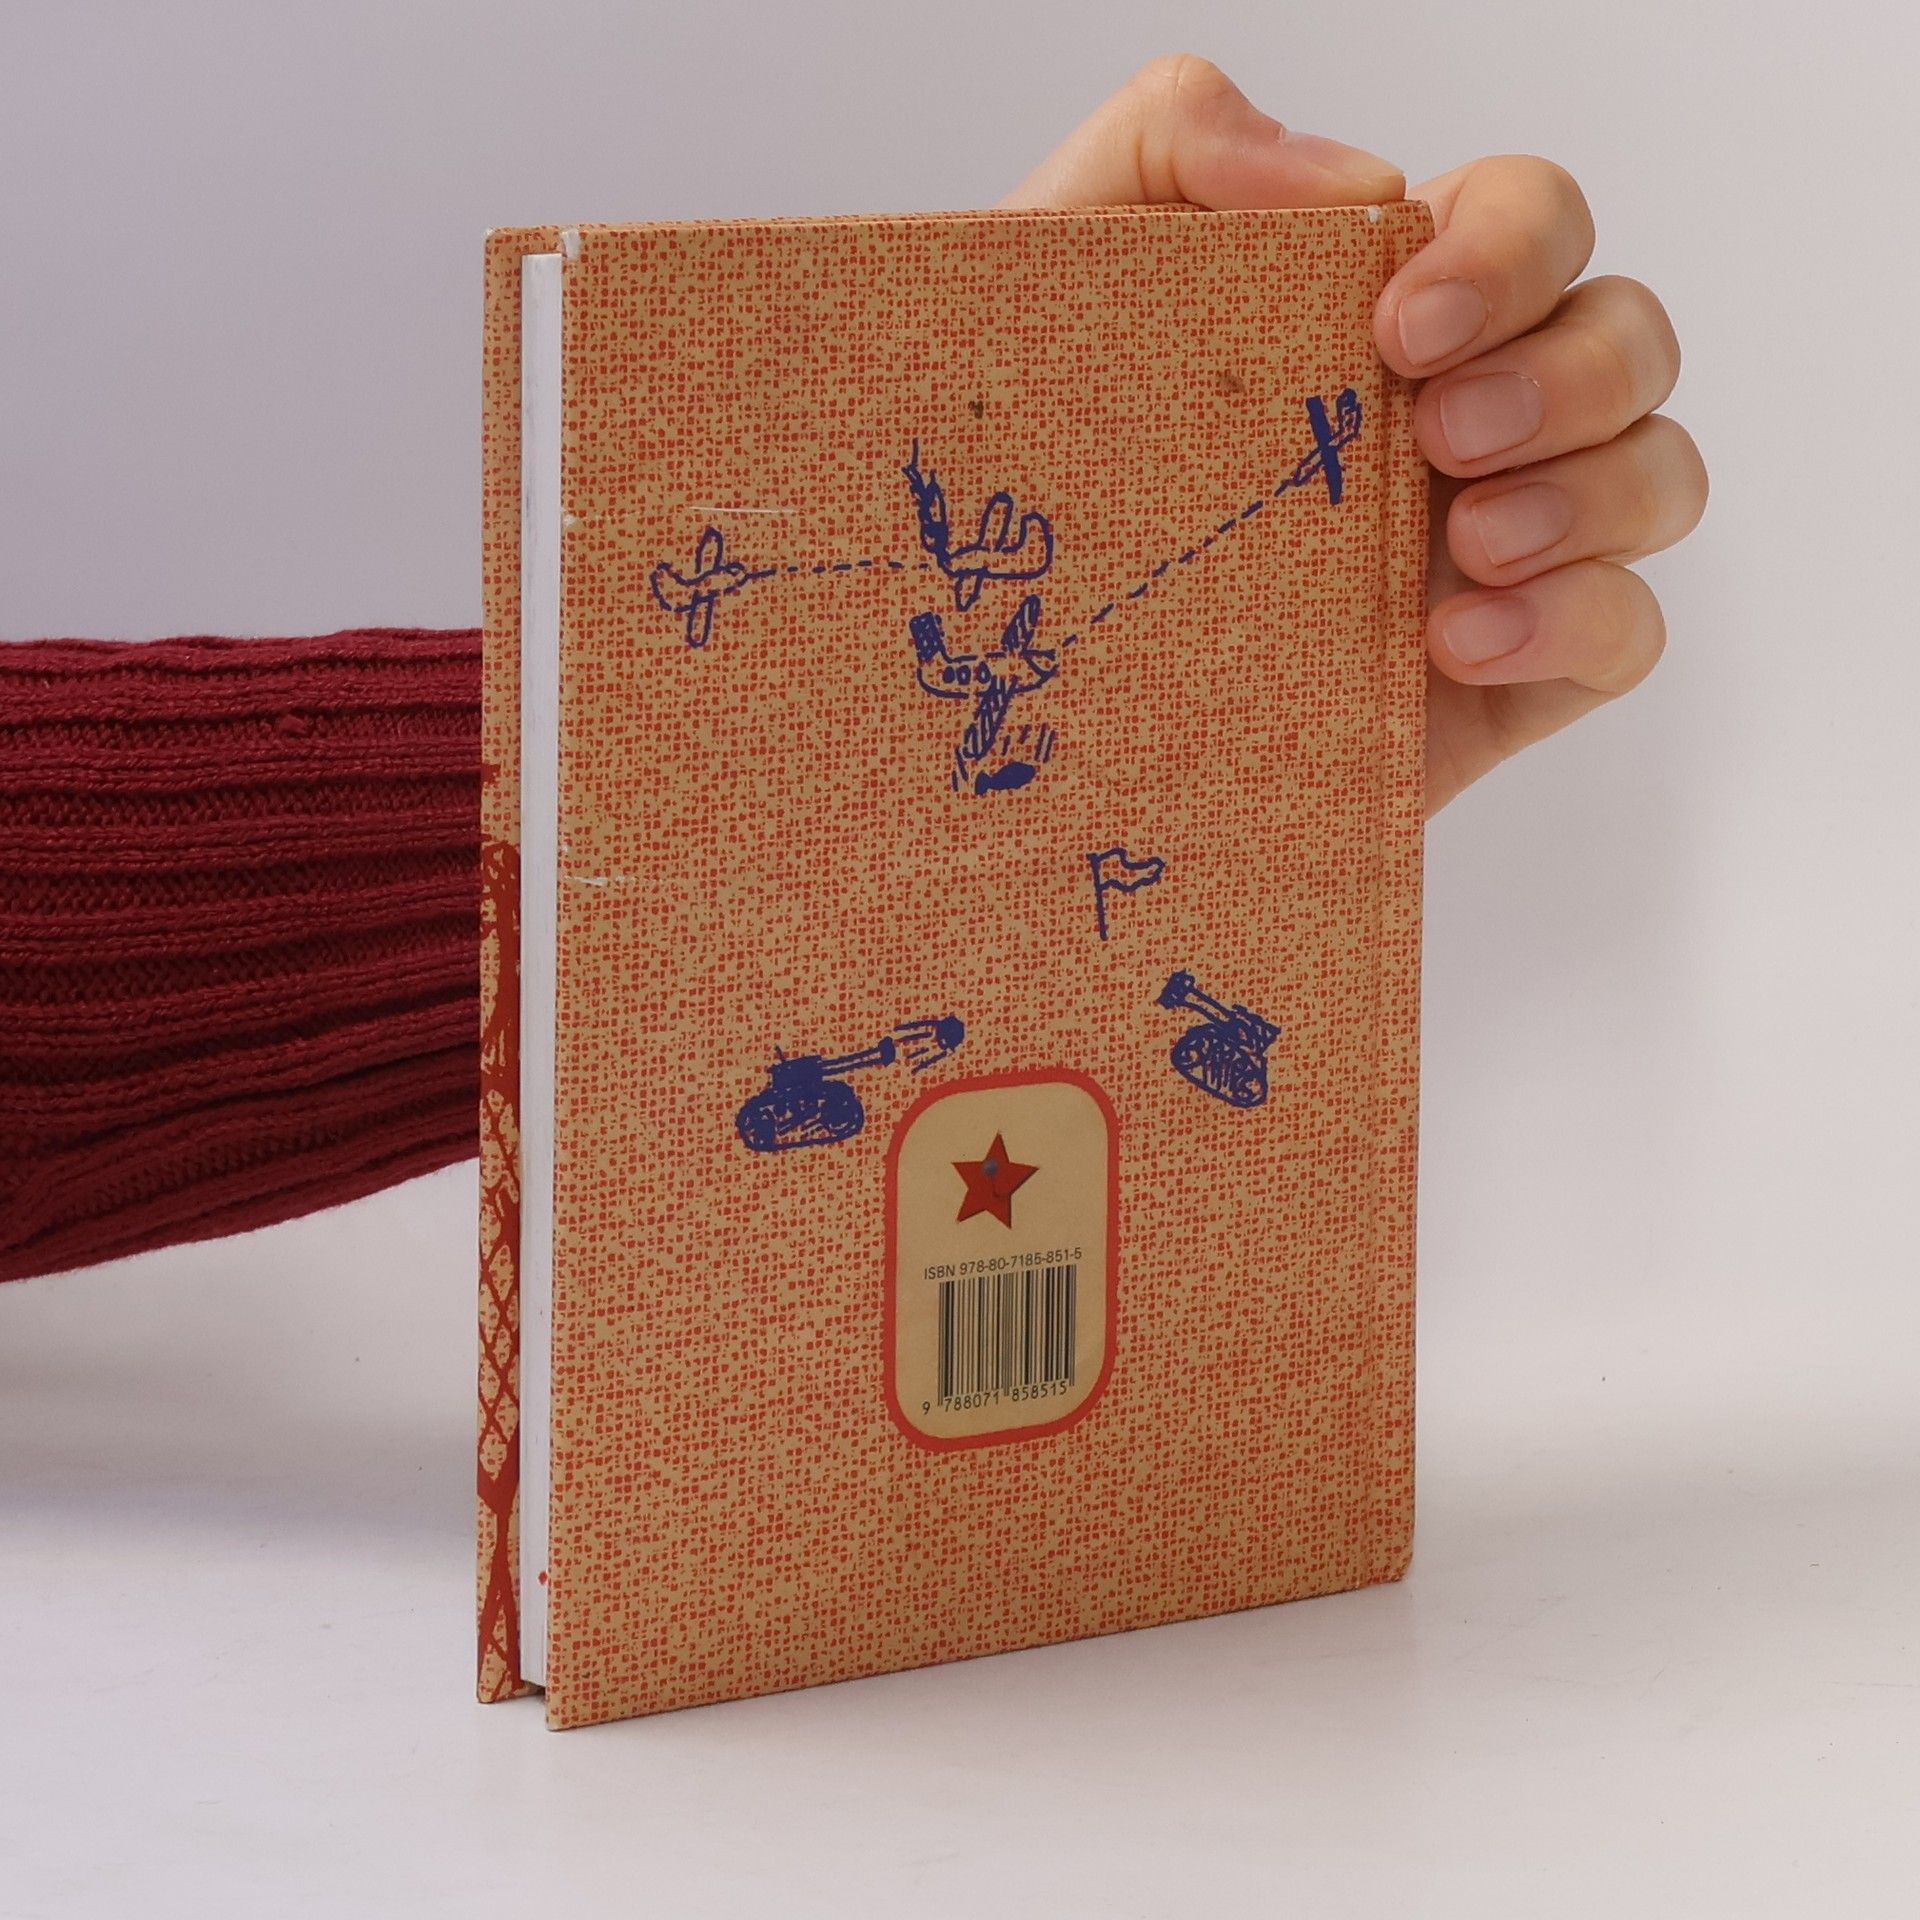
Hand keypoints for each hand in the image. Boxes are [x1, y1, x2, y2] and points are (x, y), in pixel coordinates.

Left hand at [1002, 56, 1706, 812]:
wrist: (1013, 677)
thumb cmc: (1028, 474)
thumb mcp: (1050, 278)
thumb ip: (1167, 146)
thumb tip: (1354, 175)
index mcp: (1382, 314)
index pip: (1530, 219)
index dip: (1509, 248)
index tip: (1398, 323)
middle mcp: (1462, 419)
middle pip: (1627, 337)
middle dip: (1564, 371)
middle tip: (1434, 434)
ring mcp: (1492, 551)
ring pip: (1657, 474)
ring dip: (1591, 492)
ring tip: (1466, 544)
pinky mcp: (1499, 679)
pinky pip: (1626, 632)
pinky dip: (1579, 619)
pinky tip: (1453, 643)